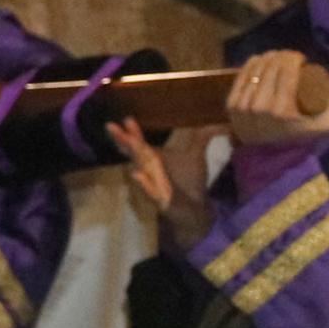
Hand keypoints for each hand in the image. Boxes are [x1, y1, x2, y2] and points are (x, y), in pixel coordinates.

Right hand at [111, 119, 209, 246]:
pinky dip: (143, 184)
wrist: (196, 208)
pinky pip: (150, 192)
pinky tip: (136, 174)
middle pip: (136, 153)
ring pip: (141, 169)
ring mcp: (154, 185)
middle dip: (125, 141)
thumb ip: (201, 137)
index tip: (127, 119)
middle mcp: (150, 170)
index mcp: (155, 159)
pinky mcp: (161, 200)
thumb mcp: (196, 155)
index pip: (141, 143)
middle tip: (111, 126)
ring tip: (127, 142)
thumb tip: (217, 121)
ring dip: (134, 157)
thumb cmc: (190, 182)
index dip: (133, 132)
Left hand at [224, 49, 328, 149]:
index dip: (294, 57)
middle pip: (271, 67)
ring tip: (277, 57)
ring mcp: (243, 105)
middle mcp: (260, 106)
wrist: (270, 158)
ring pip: (256, 69)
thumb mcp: (325, 126)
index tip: (301, 58)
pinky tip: (260, 59)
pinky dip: (251, 64)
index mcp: (282, 109)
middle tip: (290, 58)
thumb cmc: (300, 139)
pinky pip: (241, 77)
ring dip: (268, 57)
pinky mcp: (231, 106)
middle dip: (283, 55)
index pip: (286, 71)